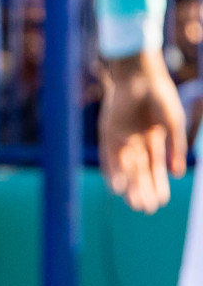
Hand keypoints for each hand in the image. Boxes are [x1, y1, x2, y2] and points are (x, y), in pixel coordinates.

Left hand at [99, 49, 186, 213]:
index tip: (161, 203)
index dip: (158, 185)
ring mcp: (121, 137)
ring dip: (129, 185)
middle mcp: (136, 141)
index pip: (154, 168)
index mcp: (154, 139)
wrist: (140, 76)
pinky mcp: (107, 133)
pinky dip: (112, 172)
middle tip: (146, 209)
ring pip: (125, 167)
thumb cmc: (160, 97)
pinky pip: (108, 156)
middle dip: (143, 189)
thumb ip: (175, 148)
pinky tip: (116, 188)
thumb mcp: (173, 125)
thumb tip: (178, 174)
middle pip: (139, 171)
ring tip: (134, 203)